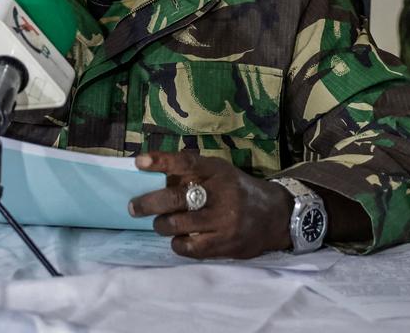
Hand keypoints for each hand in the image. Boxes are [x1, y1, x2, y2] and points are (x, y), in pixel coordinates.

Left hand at [129, 150, 294, 259]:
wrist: (276, 216)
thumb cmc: (238, 191)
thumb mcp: (221, 173)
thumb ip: (193, 173)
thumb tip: (152, 173)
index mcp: (218, 171)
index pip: (187, 162)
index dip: (161, 161)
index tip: (139, 162)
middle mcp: (222, 194)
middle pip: (176, 198)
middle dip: (149, 203)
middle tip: (133, 207)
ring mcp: (224, 221)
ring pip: (179, 225)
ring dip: (161, 225)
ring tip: (159, 224)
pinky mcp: (226, 244)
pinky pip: (190, 248)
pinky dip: (178, 244)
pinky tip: (178, 239)